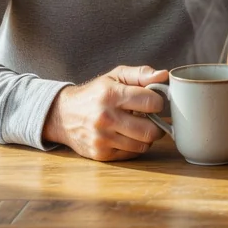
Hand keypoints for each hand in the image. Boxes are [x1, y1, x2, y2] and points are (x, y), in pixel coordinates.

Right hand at [42, 64, 168, 160]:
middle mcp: (106, 118)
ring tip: (140, 126)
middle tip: (152, 118)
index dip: (159, 102)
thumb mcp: (116, 76)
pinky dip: (135, 146)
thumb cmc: (95, 93)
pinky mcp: (100, 154)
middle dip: (157, 124)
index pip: (151, 102)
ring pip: (142, 145)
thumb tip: (164, 75)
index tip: (155, 102)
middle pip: (150, 130)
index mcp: (112, 95)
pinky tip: (128, 136)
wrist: (63, 115)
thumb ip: (141, 74)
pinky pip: (131, 154)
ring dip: (147, 137)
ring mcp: (102, 138)